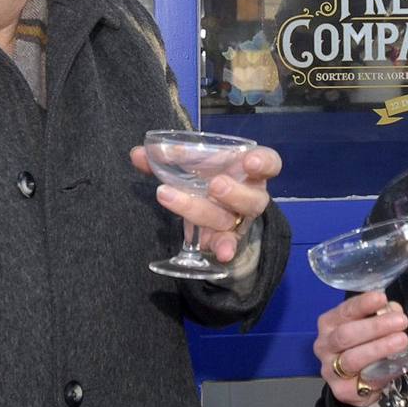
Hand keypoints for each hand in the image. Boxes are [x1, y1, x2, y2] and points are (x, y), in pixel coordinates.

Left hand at [130, 144, 281, 262]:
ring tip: (169, 196)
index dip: (263, 162)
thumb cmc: (208, 181)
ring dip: (202, 210)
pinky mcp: (228, 241)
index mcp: (248, 171)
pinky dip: (224, 248)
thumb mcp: (194, 168)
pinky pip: (228, 246)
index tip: (250, 160)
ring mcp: (240, 221)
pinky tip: (219, 253)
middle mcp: (250, 196)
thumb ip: (167, 159)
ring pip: (230, 219)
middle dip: (234, 192)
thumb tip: (137, 153)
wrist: (216, 218)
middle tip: (214, 185)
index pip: (270, 164)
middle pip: (251, 198)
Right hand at [313, 291, 407, 406]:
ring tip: (402, 340)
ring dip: (379, 348)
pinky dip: (383, 372)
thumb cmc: (360, 347)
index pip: (344, 311)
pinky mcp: (342, 391)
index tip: (382, 298)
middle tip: (401, 321)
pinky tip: (397, 365)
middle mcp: (324, 345)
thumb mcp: (366, 327)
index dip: (363, 304)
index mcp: (329, 324)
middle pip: (346, 334)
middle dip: (375, 327)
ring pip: (353, 359)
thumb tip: (393, 310)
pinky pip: (365, 381)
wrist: (352, 384)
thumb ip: (378, 316)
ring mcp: (330, 370)